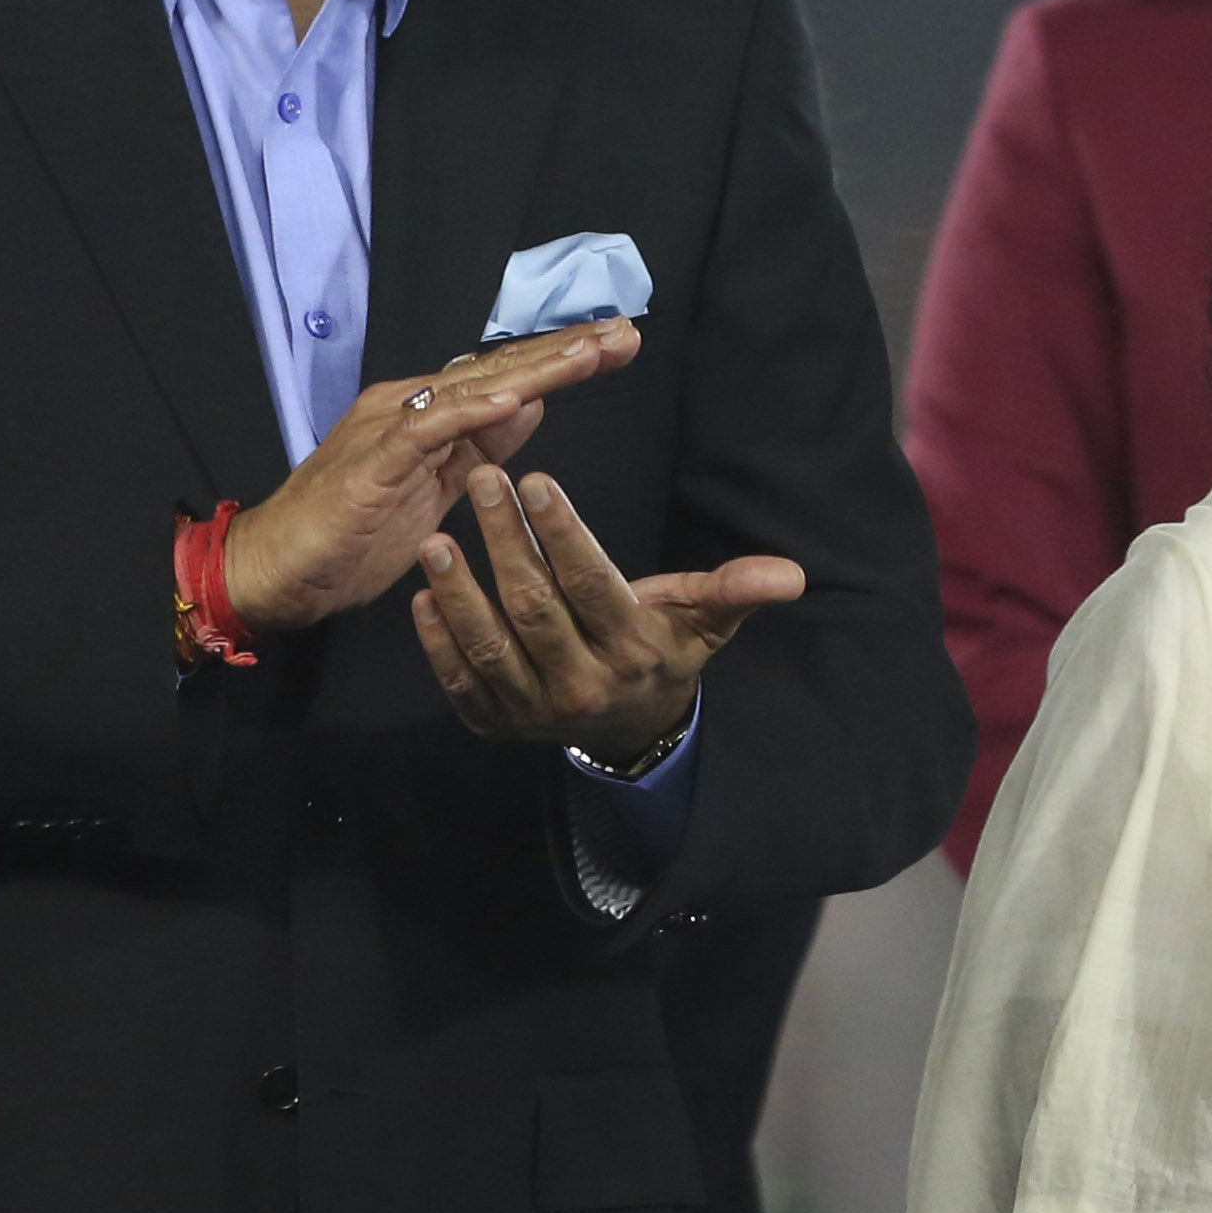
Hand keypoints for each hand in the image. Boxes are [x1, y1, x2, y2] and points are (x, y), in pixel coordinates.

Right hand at [215, 322, 636, 633]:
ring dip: (535, 370)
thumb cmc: (352, 533)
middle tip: (625, 333)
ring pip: (474, 388)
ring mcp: (390, 428)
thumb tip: (528, 406)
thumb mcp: (436, 486)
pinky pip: (430, 428)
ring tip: (590, 354)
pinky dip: (472, 411)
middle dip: (564, 352)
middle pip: (499, 371)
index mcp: (428, 414)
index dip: (561, 361)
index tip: (619, 346)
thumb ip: (478, 445)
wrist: (277, 568)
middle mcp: (411, 406)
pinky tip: (516, 399)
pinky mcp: (375, 460)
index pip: (506, 379)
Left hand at [408, 467, 805, 766]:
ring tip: (436, 540)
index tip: (537, 482)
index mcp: (634, 652)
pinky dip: (437, 642)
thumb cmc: (662, 651)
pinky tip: (421, 596)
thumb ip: (735, 591)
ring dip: (458, 593)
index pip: (592, 586)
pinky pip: (461, 681)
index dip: (563, 534)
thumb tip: (790, 575)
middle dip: (505, 541)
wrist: (630, 731)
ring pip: (491, 646)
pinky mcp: (495, 724)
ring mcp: (535, 710)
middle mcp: (584, 687)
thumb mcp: (704, 622)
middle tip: (480, 482)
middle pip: (534, 608)